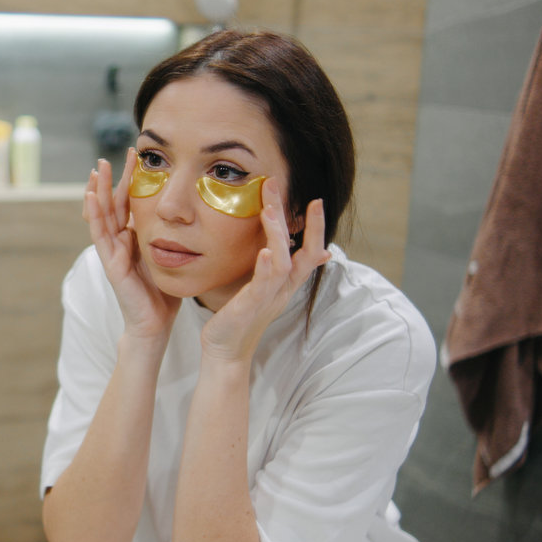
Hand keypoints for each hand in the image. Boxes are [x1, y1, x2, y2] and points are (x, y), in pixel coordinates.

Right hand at [84, 148, 180, 339]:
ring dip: (98, 190)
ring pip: (102, 215)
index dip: (132, 181)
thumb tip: (190, 215)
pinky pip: (99, 234)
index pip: (130, 203)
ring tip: (97, 168)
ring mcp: (112, 252)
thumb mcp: (170, 255)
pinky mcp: (110, 263)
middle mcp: (120, 242)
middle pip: (114, 203)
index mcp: (134, 238)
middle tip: (118, 154)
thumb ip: (171, 236)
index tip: (139, 157)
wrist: (155, 323)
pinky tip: (90, 196)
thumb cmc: (163, 293)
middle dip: (114, 179)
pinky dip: (93, 214)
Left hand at [201, 179, 330, 363]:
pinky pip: (263, 285)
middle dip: (304, 223)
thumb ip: (276, 268)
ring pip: (283, 263)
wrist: (225, 350)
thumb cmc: (241, 316)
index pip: (310, 252)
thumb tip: (293, 251)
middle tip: (292, 191)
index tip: (314, 201)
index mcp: (286, 282)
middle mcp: (283, 288)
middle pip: (303, 252)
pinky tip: (265, 251)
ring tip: (270, 211)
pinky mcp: (251, 306)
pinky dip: (266, 267)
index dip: (316, 228)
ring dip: (277, 236)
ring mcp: (268, 297)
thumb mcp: (262, 288)